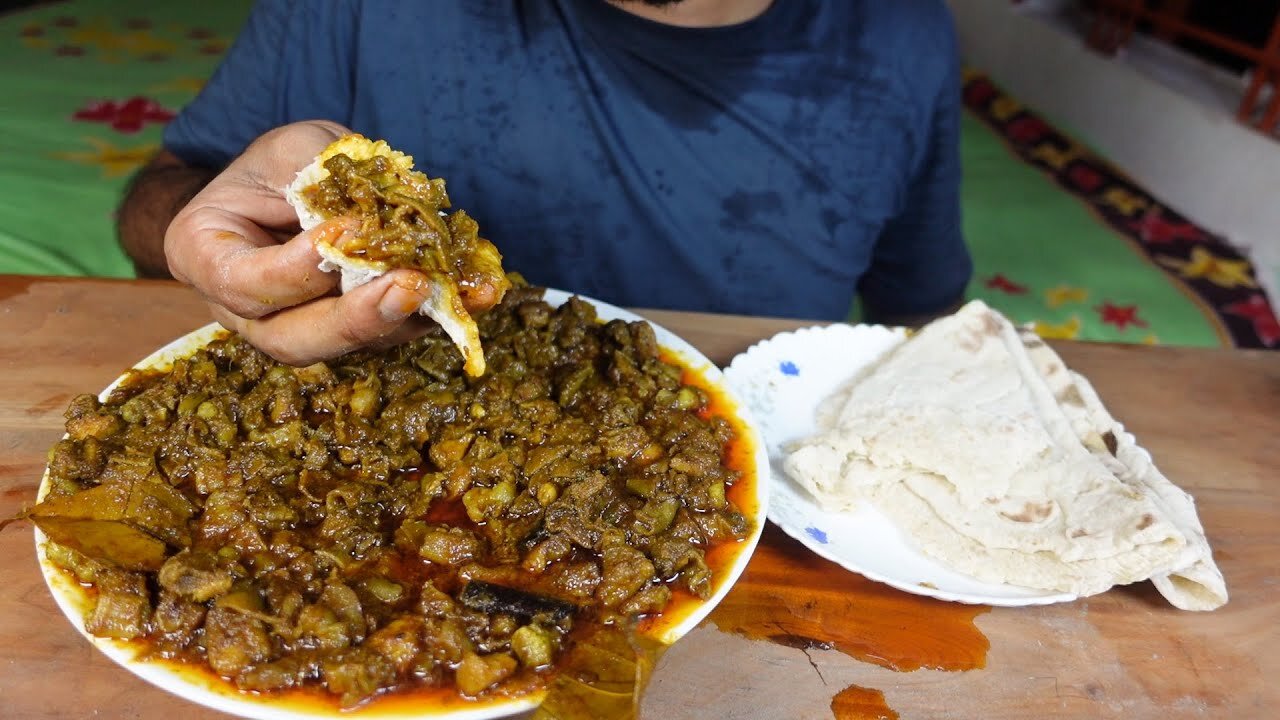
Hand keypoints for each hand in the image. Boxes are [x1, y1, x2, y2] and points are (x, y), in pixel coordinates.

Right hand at [165, 121, 438, 365]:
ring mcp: (303, 329)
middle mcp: (247, 312)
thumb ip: (318, 176)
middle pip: (295, 340)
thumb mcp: (290, 149)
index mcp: (206, 257)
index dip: (295, 269)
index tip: (342, 233)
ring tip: (456, 291)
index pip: (243, 283)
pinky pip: (394, 331)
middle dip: (356, 319)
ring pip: (352, 346)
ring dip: (409, 320)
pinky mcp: (358, 330)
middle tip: (409, 286)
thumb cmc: (279, 164)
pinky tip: (475, 292)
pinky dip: (438, 312)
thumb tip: (372, 214)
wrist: (297, 184)